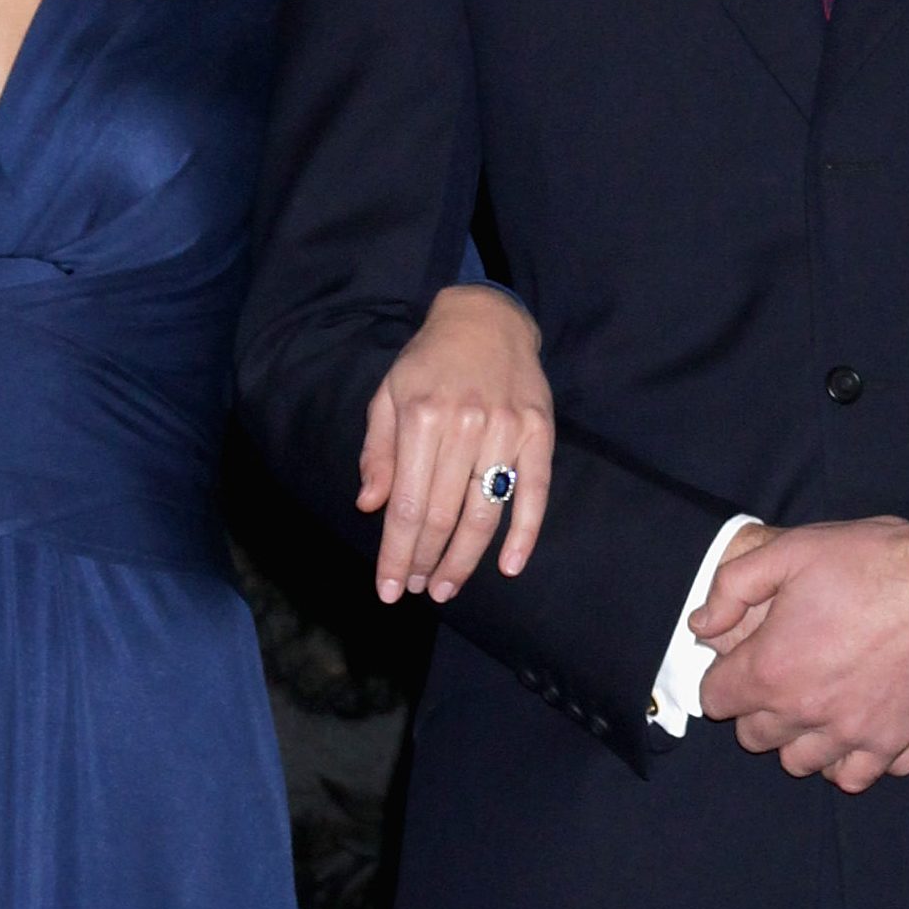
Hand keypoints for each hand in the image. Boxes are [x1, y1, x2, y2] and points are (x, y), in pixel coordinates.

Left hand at [359, 284, 552, 602]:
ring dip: (466, 560)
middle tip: (419, 590)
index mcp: (420, 416)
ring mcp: (506, 429)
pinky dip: (524, 534)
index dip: (397, 554)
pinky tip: (509, 567)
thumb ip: (378, 452)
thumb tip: (369, 505)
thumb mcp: (389, 394)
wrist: (486, 318)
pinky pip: (534, 492)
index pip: (407, 505)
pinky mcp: (539, 432)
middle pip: (444, 516)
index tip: (389, 589)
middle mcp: (464, 425)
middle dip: (428, 563)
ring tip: (448, 587)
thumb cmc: (429, 361)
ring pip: (485, 512)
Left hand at [694, 513, 908, 790]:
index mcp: (771, 667)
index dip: (721, 676)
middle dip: (755, 708)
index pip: (715, 699)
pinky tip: (844, 733)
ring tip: (809, 705)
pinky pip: (853, 776)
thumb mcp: (789, 552)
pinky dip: (842, 762)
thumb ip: (732, 588)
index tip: (738, 661)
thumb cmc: (871, 561)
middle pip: (753, 736)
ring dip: (795, 737)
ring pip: (798, 762)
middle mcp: (805, 711)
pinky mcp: (893, 740)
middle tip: (775, 677)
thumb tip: (701, 624)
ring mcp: (851, 732)